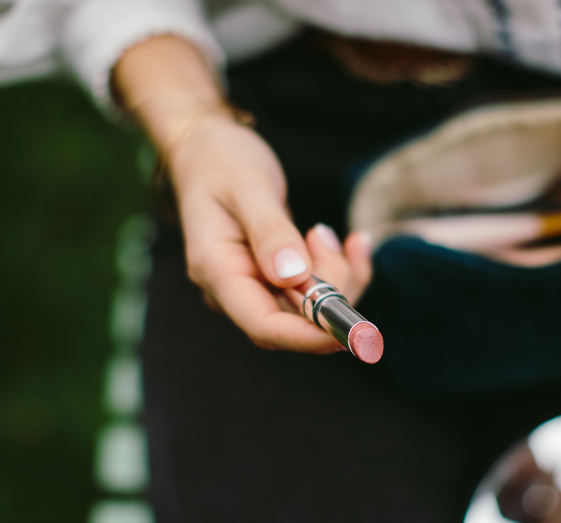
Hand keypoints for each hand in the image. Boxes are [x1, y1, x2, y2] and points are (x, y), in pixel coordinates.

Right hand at [112, 35, 371, 353]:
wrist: (208, 149)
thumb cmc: (221, 161)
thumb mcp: (247, 185)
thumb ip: (270, 231)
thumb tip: (293, 277)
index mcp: (216, 271)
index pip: (263, 325)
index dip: (308, 335)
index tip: (351, 330)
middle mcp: (233, 288)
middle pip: (292, 322)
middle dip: (330, 296)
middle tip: (339, 242)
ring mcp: (254, 285)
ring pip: (310, 309)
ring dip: (337, 276)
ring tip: (326, 231)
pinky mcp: (274, 279)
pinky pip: (316, 291)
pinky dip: (342, 270)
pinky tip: (352, 241)